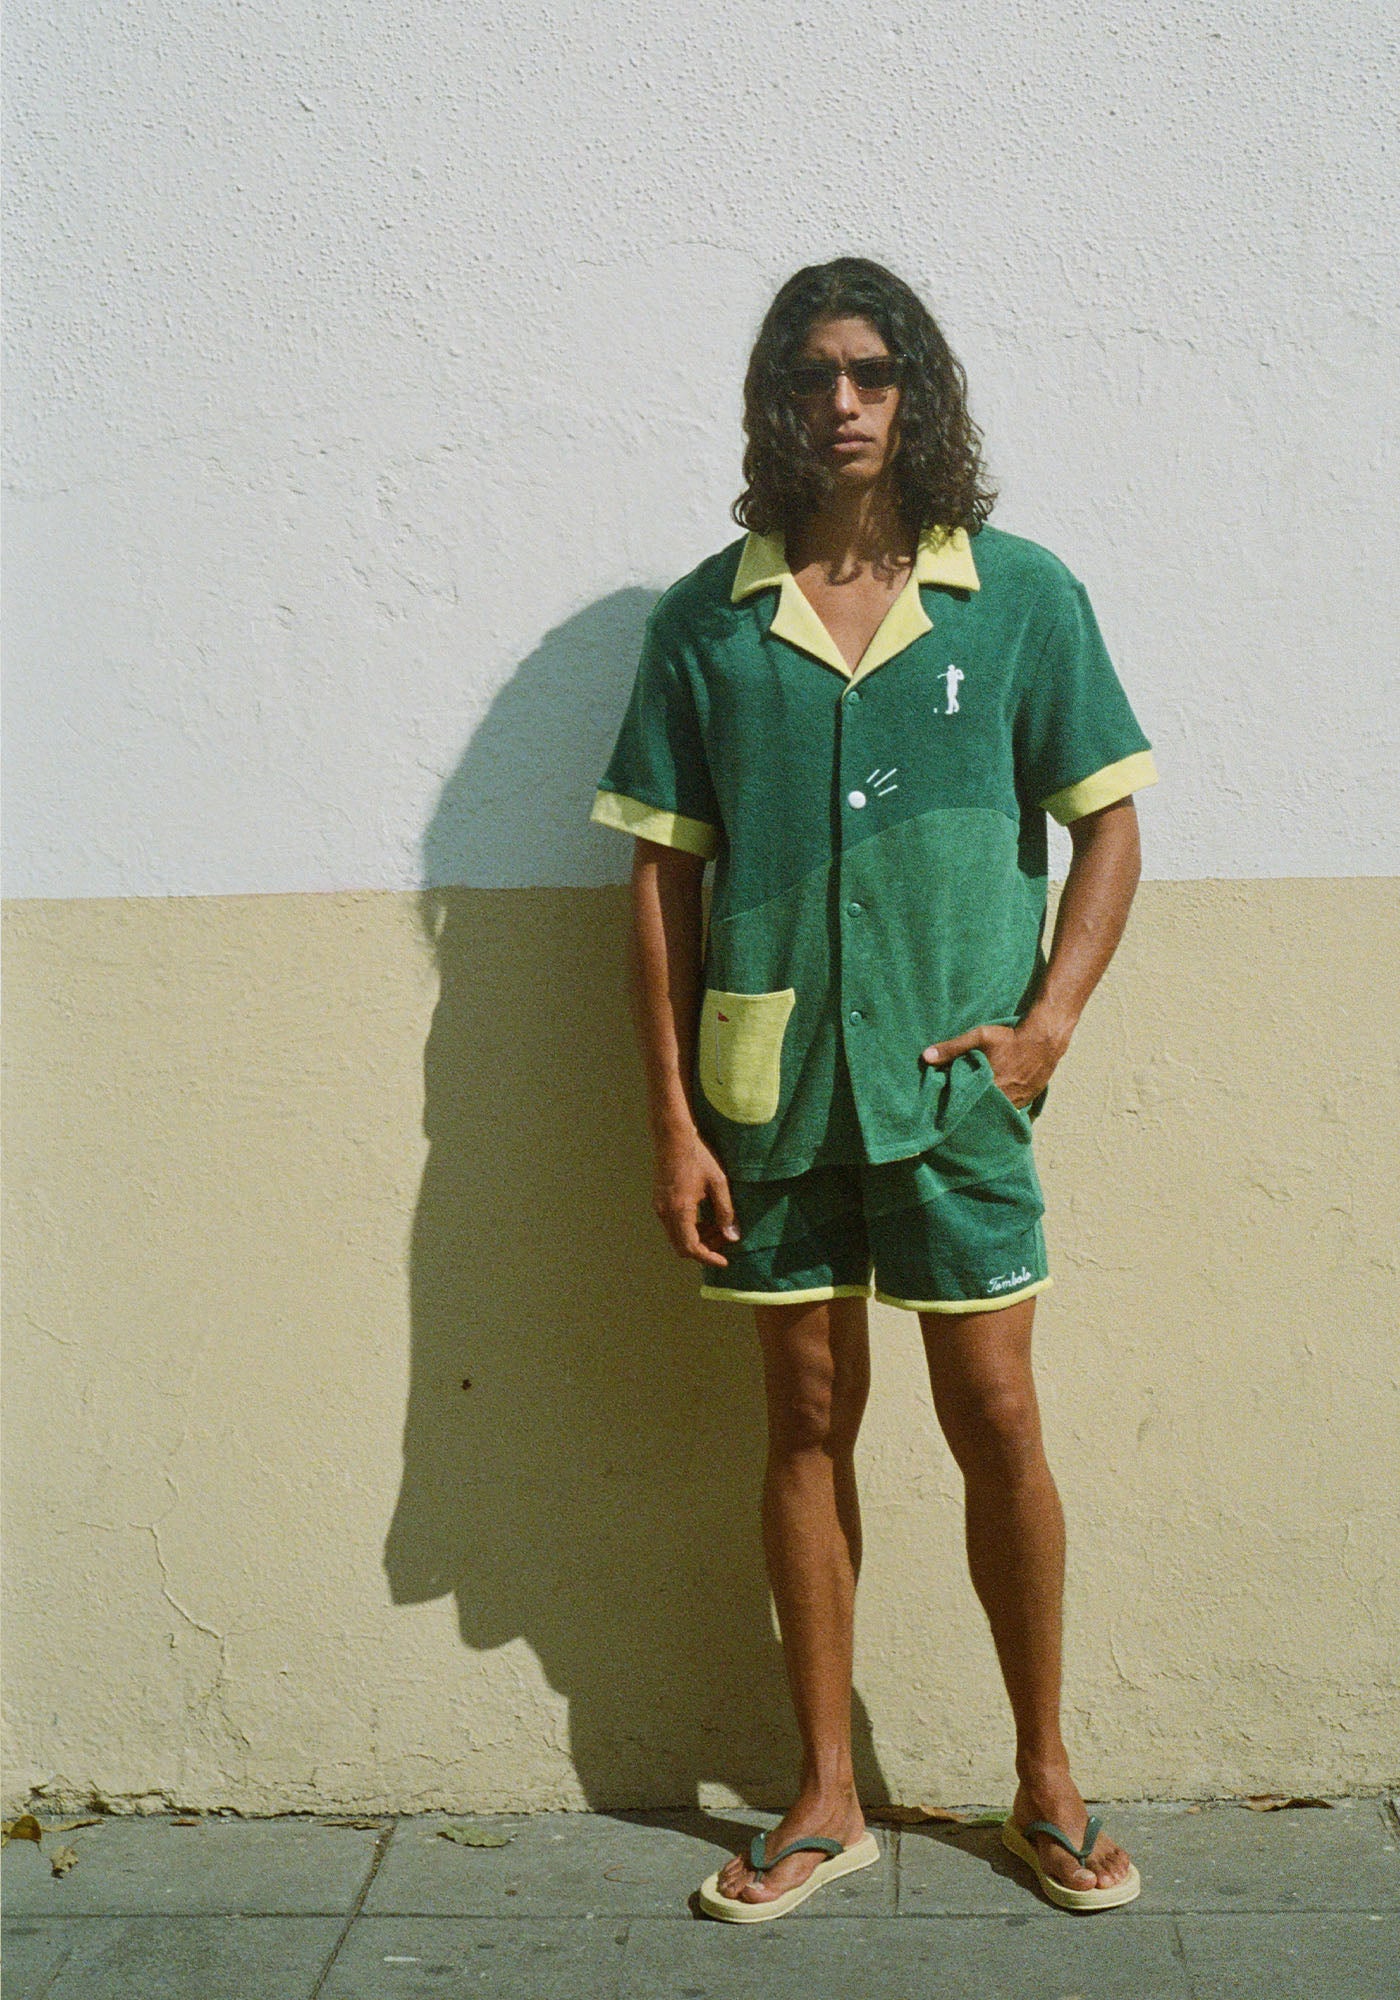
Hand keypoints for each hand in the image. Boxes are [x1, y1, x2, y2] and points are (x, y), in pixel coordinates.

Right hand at [652, 1130, 740, 1267]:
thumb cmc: (698, 1157)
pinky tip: (706, 1216)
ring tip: (718, 1227)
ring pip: (677, 1237)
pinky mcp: (659, 1201)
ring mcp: (659, 1207)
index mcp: (680, 1210)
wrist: (673, 1137)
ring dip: (697, 1238)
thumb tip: (732, 1236)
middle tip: (725, 1239)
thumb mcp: (718, 1183)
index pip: (691, 1248)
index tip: (724, 1261)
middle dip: (705, 1248)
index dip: (709, 1258)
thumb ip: (726, 1212)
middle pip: (682, 1247)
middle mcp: (665, 1213)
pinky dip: (690, 1228)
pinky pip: (673, 1225)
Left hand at [920, 1019, 1066, 1109]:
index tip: (941, 1108)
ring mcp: (1016, 1104)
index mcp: (989, 1088)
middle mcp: (1003, 1101)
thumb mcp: (979, 1037)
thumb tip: (925, 1057)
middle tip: (954, 1113)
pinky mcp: (1025, 1103)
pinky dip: (999, 1111)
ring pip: (994, 1114)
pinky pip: (1008, 1112)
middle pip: (979, 1112)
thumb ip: (952, 1048)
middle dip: (967, 1112)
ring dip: (983, 1112)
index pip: (964, 1105)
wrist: (1044, 1040)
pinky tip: (990, 1108)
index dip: (953, 1107)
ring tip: (971, 1112)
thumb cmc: (1009, 1038)